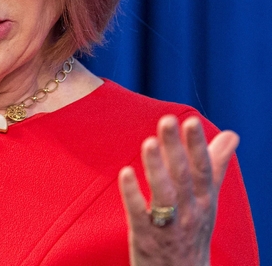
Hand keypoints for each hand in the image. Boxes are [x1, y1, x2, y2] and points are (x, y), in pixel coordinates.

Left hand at [118, 115, 238, 265]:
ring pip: (164, 194)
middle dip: (175, 148)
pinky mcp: (146, 236)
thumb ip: (215, 164)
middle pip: (183, 176)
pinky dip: (132, 194)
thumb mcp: (208, 198)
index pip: (203, 168)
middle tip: (167, 120)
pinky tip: (125, 173)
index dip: (197, 145)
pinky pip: (139, 214)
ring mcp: (168, 225)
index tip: (192, 120)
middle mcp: (189, 211)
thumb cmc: (193, 228)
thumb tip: (231, 135)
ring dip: (156, 168)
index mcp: (204, 199)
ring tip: (148, 143)